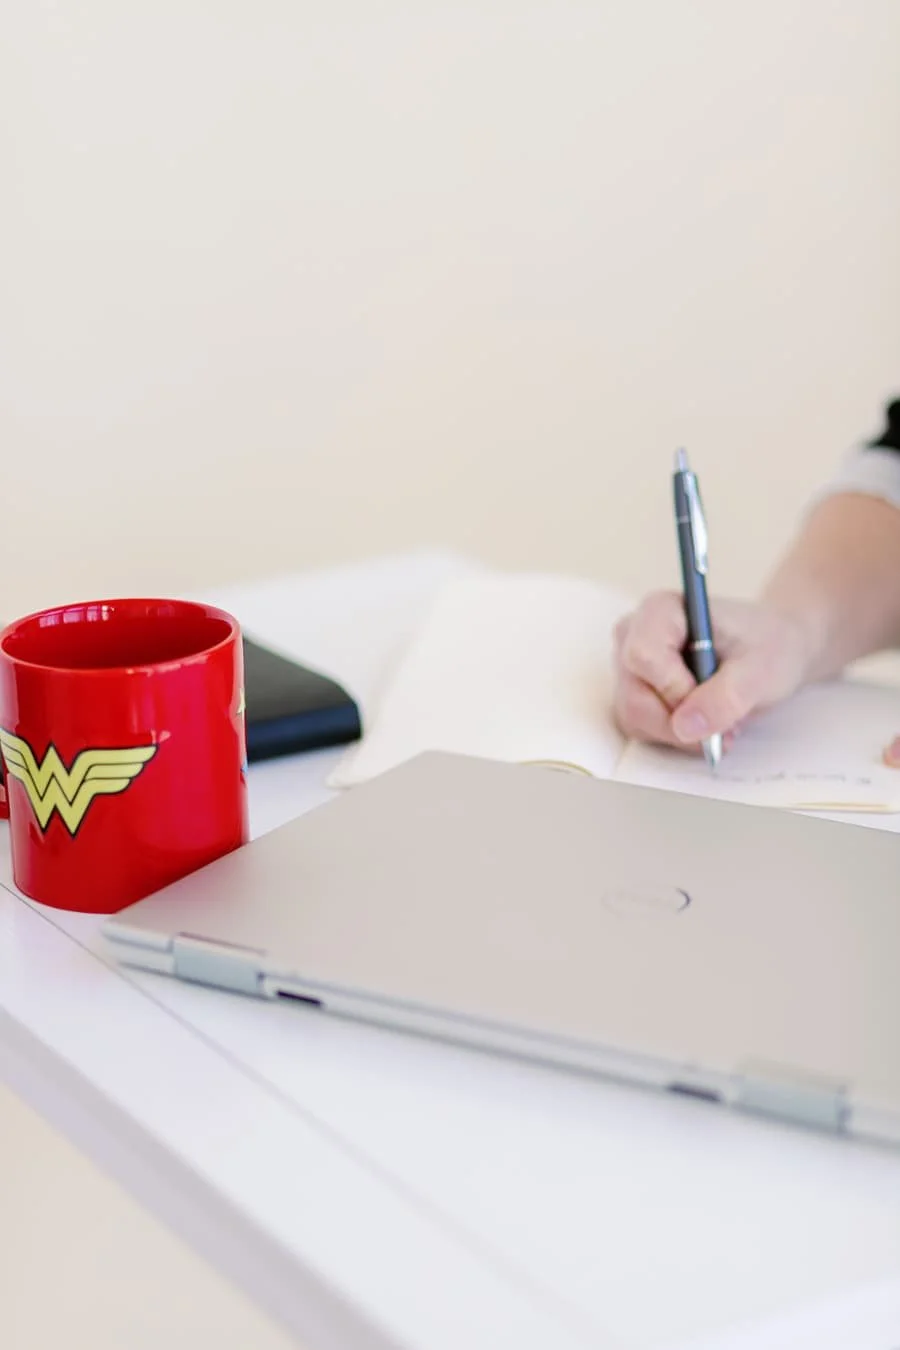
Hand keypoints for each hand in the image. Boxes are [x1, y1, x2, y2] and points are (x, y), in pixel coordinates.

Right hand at [612, 591, 814, 750]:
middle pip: (634, 696)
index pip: (642, 656)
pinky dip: (676, 737)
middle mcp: (634, 635)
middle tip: (725, 726)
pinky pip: (642, 729)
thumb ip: (727, 696)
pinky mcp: (635, 694)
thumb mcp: (762, 669)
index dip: (674, 688)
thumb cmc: (767, 646)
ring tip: (722, 724)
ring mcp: (630, 668)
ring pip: (635, 718)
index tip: (712, 697)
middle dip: (680, 722)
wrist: (771, 651)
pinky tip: (707, 724)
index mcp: (660, 610)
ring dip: (681, 734)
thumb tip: (684, 727)